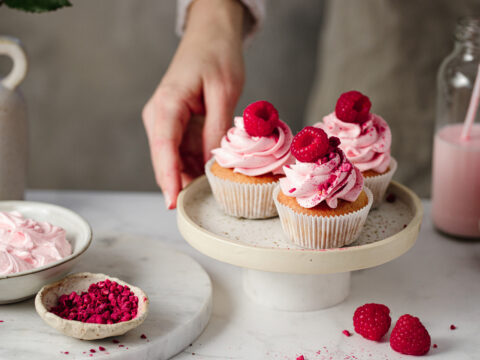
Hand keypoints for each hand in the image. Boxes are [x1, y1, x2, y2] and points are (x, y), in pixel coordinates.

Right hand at [143, 0, 244, 208]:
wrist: (211, 35)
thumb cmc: (217, 55)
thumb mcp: (224, 91)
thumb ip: (215, 127)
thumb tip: (211, 162)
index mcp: (167, 104)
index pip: (163, 147)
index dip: (168, 177)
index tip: (172, 202)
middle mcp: (160, 115)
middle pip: (164, 159)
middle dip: (179, 184)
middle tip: (202, 206)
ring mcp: (166, 122)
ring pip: (173, 159)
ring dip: (189, 177)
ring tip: (211, 194)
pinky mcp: (177, 125)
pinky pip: (183, 152)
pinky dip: (195, 165)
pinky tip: (211, 176)